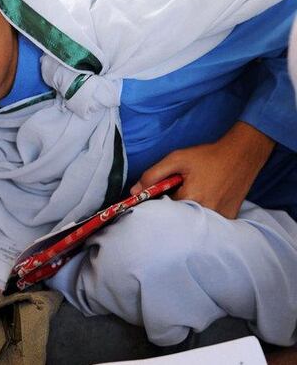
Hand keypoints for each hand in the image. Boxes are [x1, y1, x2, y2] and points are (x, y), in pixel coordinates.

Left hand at [130, 122, 273, 218]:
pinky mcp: (229, 218)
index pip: (164, 209)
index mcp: (191, 198)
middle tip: (184, 188)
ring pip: (194, 219)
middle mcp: (206, 212)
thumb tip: (134, 191)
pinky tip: (209, 196)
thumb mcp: (176, 159)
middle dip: (175, 206)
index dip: (161, 200)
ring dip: (190, 209)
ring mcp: (220, 218)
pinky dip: (204, 213)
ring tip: (199, 190)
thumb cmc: (207, 156)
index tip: (165, 191)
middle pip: (179, 217)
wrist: (241, 155)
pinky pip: (209, 221)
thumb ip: (153, 175)